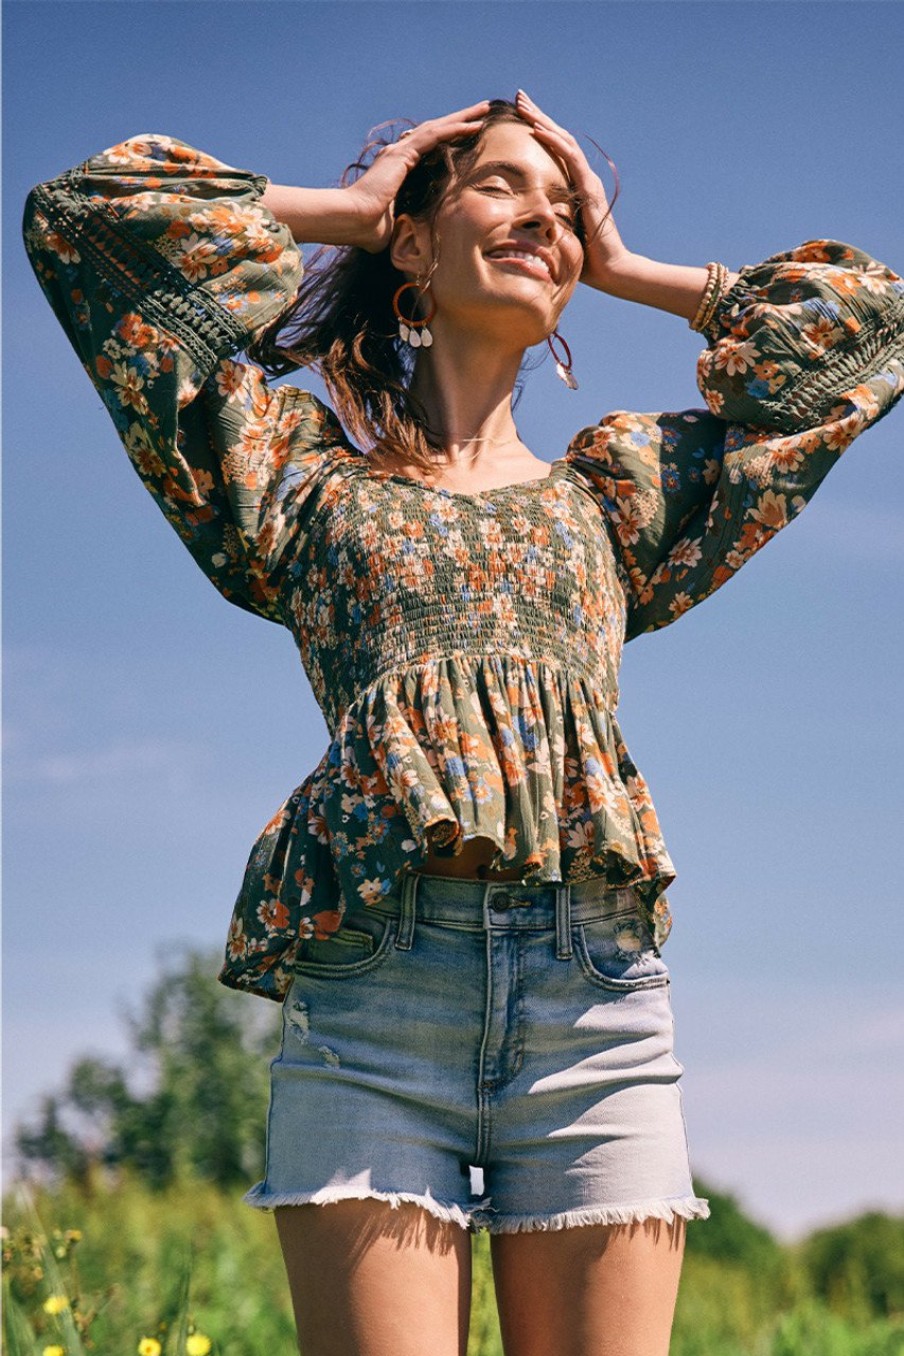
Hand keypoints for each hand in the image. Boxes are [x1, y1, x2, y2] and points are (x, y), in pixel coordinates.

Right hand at [344, 101, 490, 252]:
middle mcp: (398, 154)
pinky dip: (454, 129)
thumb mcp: (397, 224)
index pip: (428, 148)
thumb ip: (408, 224)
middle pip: (435, 131)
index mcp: (397, 168)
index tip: (466, 134)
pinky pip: (435, 136)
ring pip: (438, 128)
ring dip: (462, 118)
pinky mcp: (403, 154)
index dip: (448, 139)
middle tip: (481, 112)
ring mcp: (400, 152)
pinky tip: (473, 125)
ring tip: (483, 110)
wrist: (353, 221)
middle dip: (459, 120)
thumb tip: (417, 240)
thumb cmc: (369, 230)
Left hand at [514, 90, 629, 289]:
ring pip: (564, 142)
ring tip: (524, 106)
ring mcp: (588, 182)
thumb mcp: (559, 235)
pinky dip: (554, 142)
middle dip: (538, 116)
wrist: (612, 270)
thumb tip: (524, 223)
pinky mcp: (590, 191)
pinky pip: (570, 159)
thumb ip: (547, 222)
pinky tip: (538, 130)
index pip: (556, 150)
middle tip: (519, 97)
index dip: (539, 130)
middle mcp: (583, 178)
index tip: (520, 116)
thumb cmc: (586, 260)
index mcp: (576, 186)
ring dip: (543, 121)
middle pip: (559, 138)